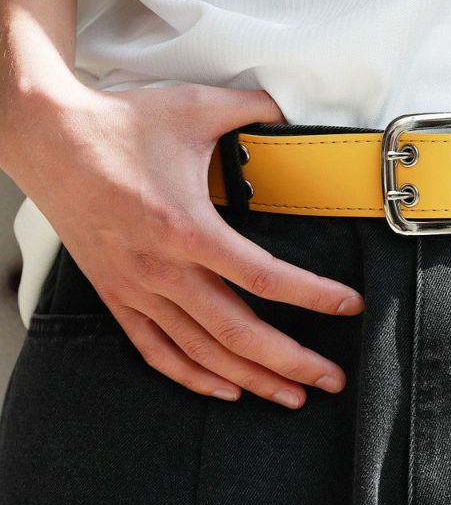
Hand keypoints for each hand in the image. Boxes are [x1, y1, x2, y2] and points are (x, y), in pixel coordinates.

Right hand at [8, 81, 364, 408]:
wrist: (46, 139)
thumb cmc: (118, 125)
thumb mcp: (195, 107)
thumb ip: (253, 110)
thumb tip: (291, 113)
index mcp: (189, 227)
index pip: (265, 277)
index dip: (315, 297)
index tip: (350, 307)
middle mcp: (163, 269)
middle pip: (238, 333)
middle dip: (291, 362)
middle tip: (332, 379)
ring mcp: (137, 289)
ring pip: (201, 352)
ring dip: (250, 379)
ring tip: (291, 397)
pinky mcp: (116, 295)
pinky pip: (156, 351)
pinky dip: (192, 376)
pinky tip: (225, 390)